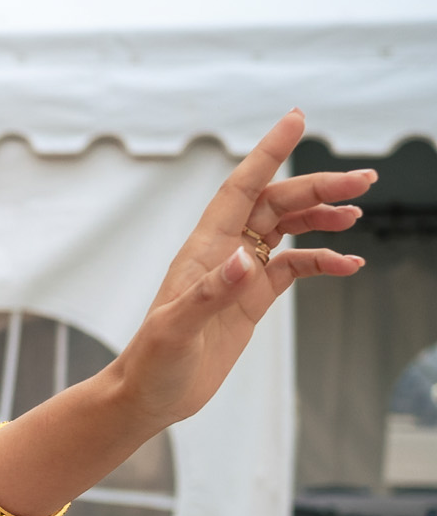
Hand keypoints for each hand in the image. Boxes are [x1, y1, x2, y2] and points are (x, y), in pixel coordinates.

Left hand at [109, 109, 368, 428]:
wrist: (150, 396)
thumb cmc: (153, 362)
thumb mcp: (176, 329)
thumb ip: (210, 295)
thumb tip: (246, 262)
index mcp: (203, 250)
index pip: (240, 189)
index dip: (268, 153)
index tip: (296, 119)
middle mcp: (223, 254)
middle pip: (275, 204)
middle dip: (317, 187)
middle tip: (364, 179)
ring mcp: (240, 275)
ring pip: (287, 229)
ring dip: (321, 216)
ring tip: (357, 210)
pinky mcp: (252, 299)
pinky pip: (293, 268)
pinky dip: (322, 261)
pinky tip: (348, 263)